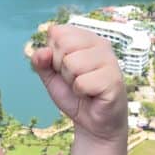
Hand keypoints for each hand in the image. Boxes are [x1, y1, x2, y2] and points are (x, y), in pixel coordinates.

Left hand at [31, 24, 125, 142]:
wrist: (93, 122)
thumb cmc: (73, 94)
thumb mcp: (50, 75)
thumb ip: (40, 61)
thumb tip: (43, 52)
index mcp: (85, 37)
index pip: (56, 32)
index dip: (53, 53)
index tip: (64, 67)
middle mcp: (100, 43)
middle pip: (63, 45)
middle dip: (61, 67)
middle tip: (75, 79)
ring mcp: (110, 60)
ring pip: (72, 64)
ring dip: (71, 81)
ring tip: (84, 87)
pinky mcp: (114, 80)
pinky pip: (81, 83)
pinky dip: (81, 92)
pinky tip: (92, 95)